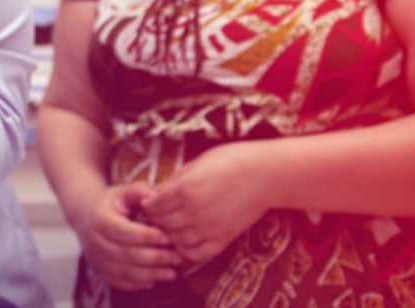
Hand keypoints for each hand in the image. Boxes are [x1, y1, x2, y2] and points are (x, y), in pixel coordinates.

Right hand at [76, 183, 181, 290]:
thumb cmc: (112, 203)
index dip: (144, 236)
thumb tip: (152, 194)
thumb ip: (137, 191)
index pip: (122, 231)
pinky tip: (156, 280)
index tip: (166, 237)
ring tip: (172, 273)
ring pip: (124, 271)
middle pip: (125, 254)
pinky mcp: (100, 272)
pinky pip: (120, 282)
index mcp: (99, 219)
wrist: (87, 216)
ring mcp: (96, 259)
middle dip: (154, 257)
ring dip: (150, 274)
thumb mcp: (122, 192)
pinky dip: (139, 284)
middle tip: (177, 257)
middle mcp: (94, 241)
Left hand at [140, 142, 268, 263]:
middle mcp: (194, 212)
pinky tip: (184, 243)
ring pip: (176, 241)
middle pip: (161, 224)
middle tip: (155, 216)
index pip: (153, 206)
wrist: (267, 174)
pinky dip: (186, 251)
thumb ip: (176, 180)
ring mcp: (209, 228)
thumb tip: (157, 192)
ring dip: (168, 236)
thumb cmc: (232, 160)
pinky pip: (197, 254)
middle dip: (154, 220)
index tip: (148, 202)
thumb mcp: (197, 163)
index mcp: (186, 190)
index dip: (147, 205)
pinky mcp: (224, 239)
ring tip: (168, 228)